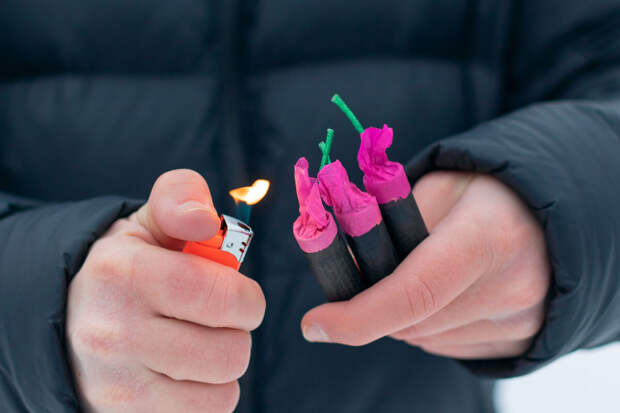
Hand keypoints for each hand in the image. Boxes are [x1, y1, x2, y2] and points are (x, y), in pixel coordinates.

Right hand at [66, 170, 265, 412]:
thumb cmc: (127, 268)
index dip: (246, 299)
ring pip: (223, 391)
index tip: (238, 296)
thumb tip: (206, 219)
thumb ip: (181, 198)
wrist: (68, 323)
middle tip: (216, 319)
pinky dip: (208, 395)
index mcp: (122, 272)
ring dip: (223, 366)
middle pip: (230, 352)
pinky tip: (184, 372)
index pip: (217, 296)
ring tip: (197, 343)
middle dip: (237, 332)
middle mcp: (113, 333)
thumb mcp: (148, 222)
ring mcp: (116, 385)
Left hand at [302, 172, 549, 358]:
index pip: (413, 292)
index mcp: (488, 236)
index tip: (314, 323)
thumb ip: (388, 224)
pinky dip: (428, 324)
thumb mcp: (436, 186)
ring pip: (424, 338)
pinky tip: (443, 293)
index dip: (356, 316)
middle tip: (367, 276)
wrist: (553, 213)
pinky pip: (447, 346)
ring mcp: (521, 321)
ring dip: (401, 315)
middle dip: (373, 306)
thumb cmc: (485, 190)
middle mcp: (512, 287)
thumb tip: (341, 269)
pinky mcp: (520, 340)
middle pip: (411, 320)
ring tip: (416, 273)